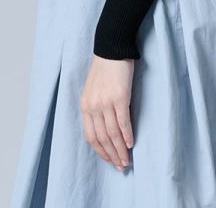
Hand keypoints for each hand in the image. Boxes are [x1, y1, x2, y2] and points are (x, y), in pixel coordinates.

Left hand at [80, 54, 134, 170]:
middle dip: (111, 155)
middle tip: (121, 167)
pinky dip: (127, 136)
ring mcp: (105, 103)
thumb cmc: (105, 68)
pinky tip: (131, 144)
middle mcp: (93, 107)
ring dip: (120, 150)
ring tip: (127, 161)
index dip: (101, 152)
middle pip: (102, 139)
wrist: (112, 48)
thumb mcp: (94, 89)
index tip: (109, 161)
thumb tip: (106, 127)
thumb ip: (96, 107)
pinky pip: (123, 122)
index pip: (91, 136)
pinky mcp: (119, 97)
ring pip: (112, 134)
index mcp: (85, 105)